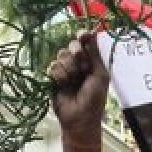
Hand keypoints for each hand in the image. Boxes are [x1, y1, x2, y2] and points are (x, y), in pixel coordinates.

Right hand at [48, 30, 110, 146]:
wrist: (79, 118)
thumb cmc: (94, 99)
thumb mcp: (100, 75)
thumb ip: (95, 54)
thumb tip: (93, 33)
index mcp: (90, 61)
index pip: (84, 42)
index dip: (83, 36)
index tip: (82, 35)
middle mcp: (76, 63)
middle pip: (71, 46)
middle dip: (77, 54)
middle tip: (82, 67)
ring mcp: (64, 71)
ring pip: (61, 55)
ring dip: (69, 68)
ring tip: (73, 81)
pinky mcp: (52, 79)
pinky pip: (52, 67)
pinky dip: (59, 75)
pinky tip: (63, 85)